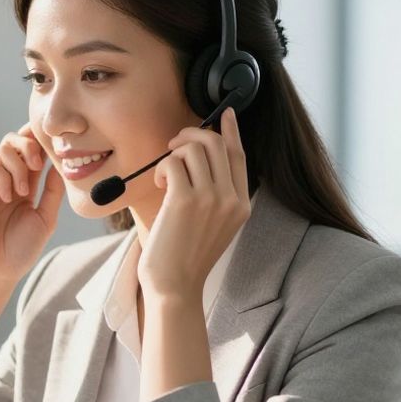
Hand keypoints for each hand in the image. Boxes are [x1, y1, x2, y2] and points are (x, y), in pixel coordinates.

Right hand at [0, 123, 64, 284]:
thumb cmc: (20, 251)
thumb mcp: (45, 218)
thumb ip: (52, 190)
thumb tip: (60, 163)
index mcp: (24, 184)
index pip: (31, 151)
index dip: (40, 141)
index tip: (54, 143)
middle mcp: (4, 179)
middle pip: (15, 140)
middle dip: (30, 145)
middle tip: (38, 165)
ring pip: (3, 149)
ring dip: (19, 166)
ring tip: (24, 192)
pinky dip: (4, 177)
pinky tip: (8, 198)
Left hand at [137, 107, 250, 299]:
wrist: (175, 287)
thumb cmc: (185, 257)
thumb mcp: (213, 225)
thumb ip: (215, 195)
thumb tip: (200, 158)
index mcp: (241, 204)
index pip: (240, 155)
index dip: (231, 131)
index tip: (224, 114)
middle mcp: (231, 199)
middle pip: (216, 144)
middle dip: (191, 134)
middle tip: (173, 146)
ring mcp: (211, 199)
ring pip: (194, 148)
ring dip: (173, 153)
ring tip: (164, 175)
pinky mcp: (185, 200)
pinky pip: (173, 162)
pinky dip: (162, 167)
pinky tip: (159, 184)